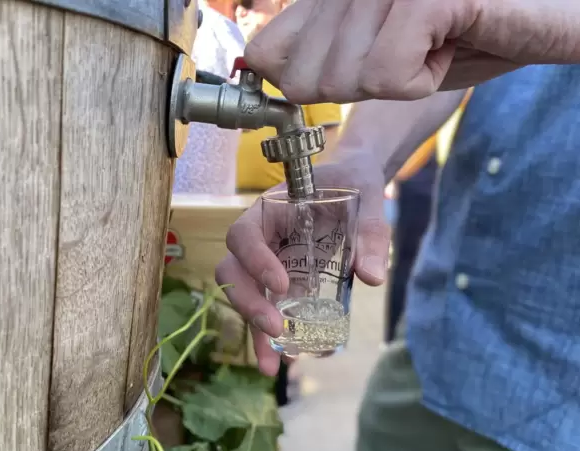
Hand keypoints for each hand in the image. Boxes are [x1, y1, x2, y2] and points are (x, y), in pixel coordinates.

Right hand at [215, 154, 389, 375]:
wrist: (352, 180)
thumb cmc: (351, 181)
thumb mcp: (367, 198)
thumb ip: (370, 233)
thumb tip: (373, 277)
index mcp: (269, 210)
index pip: (244, 235)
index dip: (255, 260)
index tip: (281, 284)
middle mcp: (260, 237)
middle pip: (233, 271)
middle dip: (248, 303)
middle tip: (275, 329)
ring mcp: (266, 260)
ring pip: (243, 294)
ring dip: (252, 329)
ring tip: (271, 365)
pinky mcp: (281, 279)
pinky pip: (268, 306)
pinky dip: (271, 335)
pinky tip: (285, 359)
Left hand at [244, 0, 578, 103]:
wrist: (539, 14)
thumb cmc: (460, 31)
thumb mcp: (375, 46)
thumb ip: (318, 53)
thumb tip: (258, 73)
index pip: (265, 54)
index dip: (299, 83)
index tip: (348, 75)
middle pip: (303, 80)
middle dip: (358, 88)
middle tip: (405, 53)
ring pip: (344, 80)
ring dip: (397, 82)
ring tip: (432, 40)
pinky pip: (387, 76)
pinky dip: (422, 80)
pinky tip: (450, 40)